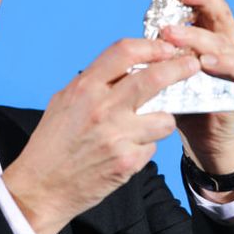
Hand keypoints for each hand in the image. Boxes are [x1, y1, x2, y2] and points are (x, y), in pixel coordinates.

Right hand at [3, 38, 201, 233]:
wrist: (41, 186)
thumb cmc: (52, 143)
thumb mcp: (64, 101)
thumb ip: (94, 83)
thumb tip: (125, 68)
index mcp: (85, 88)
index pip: (125, 52)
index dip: (152, 46)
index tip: (166, 48)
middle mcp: (103, 108)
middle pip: (154, 78)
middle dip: (180, 68)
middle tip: (192, 65)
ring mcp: (117, 136)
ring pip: (164, 118)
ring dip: (164, 119)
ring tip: (151, 124)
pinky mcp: (127, 162)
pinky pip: (152, 147)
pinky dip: (145, 147)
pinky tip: (127, 151)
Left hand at [163, 0, 233, 182]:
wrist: (199, 138)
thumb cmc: (180, 95)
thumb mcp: (166, 63)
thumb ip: (161, 40)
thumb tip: (141, 20)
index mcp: (209, 27)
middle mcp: (228, 37)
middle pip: (219, 8)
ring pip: (224, 39)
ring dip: (197, 36)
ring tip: (172, 34)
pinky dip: (222, 63)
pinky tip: (204, 62)